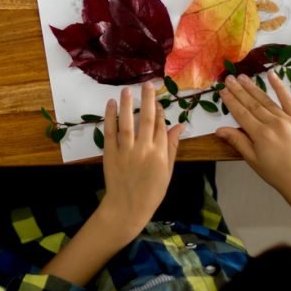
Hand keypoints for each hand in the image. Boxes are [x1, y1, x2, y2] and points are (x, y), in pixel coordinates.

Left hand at [97, 83, 185, 241]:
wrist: (128, 207)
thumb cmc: (151, 191)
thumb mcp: (168, 171)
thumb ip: (172, 147)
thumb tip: (180, 126)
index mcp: (161, 154)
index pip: (162, 126)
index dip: (160, 111)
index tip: (158, 99)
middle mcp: (144, 149)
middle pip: (148, 119)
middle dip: (148, 99)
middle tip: (147, 83)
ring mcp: (126, 150)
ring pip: (128, 122)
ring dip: (128, 104)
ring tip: (128, 89)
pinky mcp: (110, 153)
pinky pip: (110, 131)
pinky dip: (110, 116)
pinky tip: (111, 103)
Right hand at [217, 73, 290, 210]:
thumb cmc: (275, 172)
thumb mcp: (252, 160)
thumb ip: (237, 141)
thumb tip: (219, 130)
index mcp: (261, 135)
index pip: (241, 113)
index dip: (231, 101)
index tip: (222, 91)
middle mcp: (274, 124)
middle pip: (252, 104)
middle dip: (239, 90)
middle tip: (229, 78)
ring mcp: (288, 120)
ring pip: (266, 100)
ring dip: (253, 87)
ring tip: (242, 77)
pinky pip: (288, 100)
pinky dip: (280, 87)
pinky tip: (271, 75)